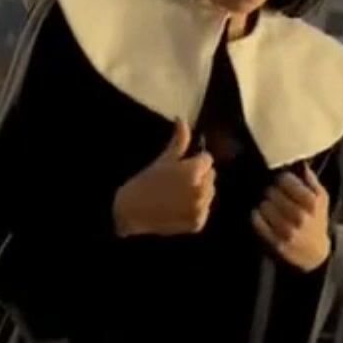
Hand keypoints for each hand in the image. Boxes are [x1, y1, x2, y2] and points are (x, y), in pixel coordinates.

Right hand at [113, 118, 215, 236]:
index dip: (195, 161)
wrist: (131, 212)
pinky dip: (195, 209)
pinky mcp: (198, 223)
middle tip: (177, 181)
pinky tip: (178, 208)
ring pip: (209, 193)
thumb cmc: (146, 182)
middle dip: (199, 175)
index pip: (207, 159)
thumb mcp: (163, 159)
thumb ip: (179, 140)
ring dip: (199, 191)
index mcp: (194, 171)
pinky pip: (204, 210)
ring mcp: (200, 208)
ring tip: (178, 194)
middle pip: (211, 176)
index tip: (181, 166)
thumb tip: (182, 119)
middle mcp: (201, 190)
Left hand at [252, 164, 330, 271]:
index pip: (285, 180)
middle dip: (272, 192)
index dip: (282, 180)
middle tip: (274, 195)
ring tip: (270, 206)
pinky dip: (257, 216)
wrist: (314, 254)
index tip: (282, 183)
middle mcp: (300, 216)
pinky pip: (257, 221)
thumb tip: (300, 164)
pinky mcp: (275, 242)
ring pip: (263, 205)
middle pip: (272, 192)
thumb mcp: (322, 200)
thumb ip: (311, 180)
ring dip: (265, 204)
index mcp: (312, 203)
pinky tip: (262, 216)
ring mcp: (287, 230)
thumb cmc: (317, 221)